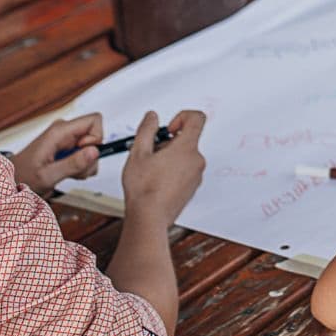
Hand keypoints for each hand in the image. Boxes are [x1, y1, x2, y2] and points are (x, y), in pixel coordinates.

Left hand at [10, 112, 106, 195]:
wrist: (11, 181)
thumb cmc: (23, 177)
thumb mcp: (47, 176)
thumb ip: (72, 164)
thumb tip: (95, 151)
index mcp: (59, 131)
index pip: (94, 120)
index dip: (95, 139)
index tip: (82, 155)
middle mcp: (64, 131)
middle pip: (95, 136)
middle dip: (90, 158)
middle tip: (73, 170)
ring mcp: (66, 140)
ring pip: (92, 148)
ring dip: (85, 165)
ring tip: (67, 173)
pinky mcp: (66, 148)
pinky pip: (85, 155)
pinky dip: (81, 167)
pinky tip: (66, 173)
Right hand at [120, 110, 206, 230]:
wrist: (149, 218)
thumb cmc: (144, 189)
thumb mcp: (138, 152)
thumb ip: (147, 129)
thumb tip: (152, 117)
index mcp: (187, 148)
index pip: (197, 118)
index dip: (181, 117)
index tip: (168, 129)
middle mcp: (197, 161)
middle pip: (187, 139)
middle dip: (168, 142)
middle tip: (151, 154)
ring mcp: (196, 176)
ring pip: (185, 156)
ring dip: (170, 157)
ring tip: (151, 170)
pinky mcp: (192, 188)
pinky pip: (185, 170)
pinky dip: (173, 170)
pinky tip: (157, 181)